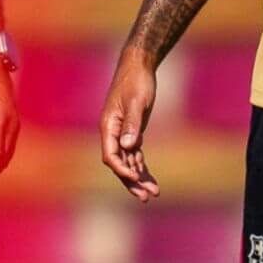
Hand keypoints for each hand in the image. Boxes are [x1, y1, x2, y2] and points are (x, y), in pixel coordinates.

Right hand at [99, 48, 160, 201]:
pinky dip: (142, 166)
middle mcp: (112, 133)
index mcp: (108, 126)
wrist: (138, 65)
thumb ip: (133, 123)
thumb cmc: (136, 81)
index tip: (136, 178)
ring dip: (139, 178)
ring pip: (128, 162)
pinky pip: (135, 154)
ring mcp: (122, 133)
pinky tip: (150, 178)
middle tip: (146, 197)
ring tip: (154, 193)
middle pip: (119, 164)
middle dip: (132, 182)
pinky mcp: (132, 131)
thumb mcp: (138, 101)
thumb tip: (128, 146)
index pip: (111, 156)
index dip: (122, 169)